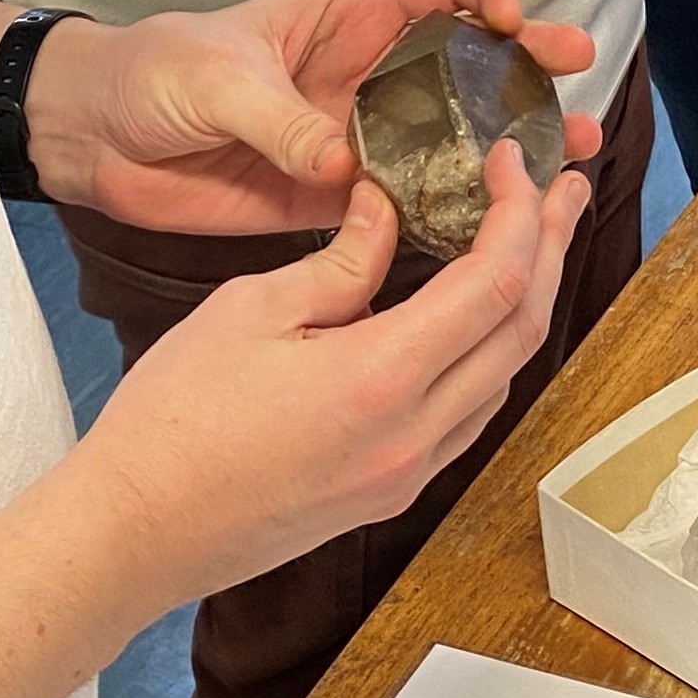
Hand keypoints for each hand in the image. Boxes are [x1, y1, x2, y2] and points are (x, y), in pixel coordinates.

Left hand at [26, 0, 600, 232]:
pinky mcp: (340, 200)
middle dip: (528, 62)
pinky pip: (411, 206)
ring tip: (570, 153)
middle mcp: (369, 72)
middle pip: (469, 60)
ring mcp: (361, 137)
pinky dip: (456, 214)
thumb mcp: (214, 79)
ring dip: (511, 145)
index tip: (507, 16)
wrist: (97, 137)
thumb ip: (278, 119)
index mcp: (347, 13)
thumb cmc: (152, 75)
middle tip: (576, 72)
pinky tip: (501, 227)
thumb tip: (335, 159)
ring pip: (455, 137)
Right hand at [80, 139, 592, 613]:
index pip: (494, 283)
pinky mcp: (389, 494)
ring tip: (529, 242)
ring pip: (504, 379)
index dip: (521, 214)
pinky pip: (469, 417)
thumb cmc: (173, 420)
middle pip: (522, 332)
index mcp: (380, 379)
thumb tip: (388, 209)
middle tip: (563, 187)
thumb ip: (340, 261)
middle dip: (552, 249)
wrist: (134, 533)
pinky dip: (488, 356)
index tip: (514, 164)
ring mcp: (406, 474)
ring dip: (526, 304)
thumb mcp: (251, 309)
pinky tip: (474, 318)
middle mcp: (412, 436)